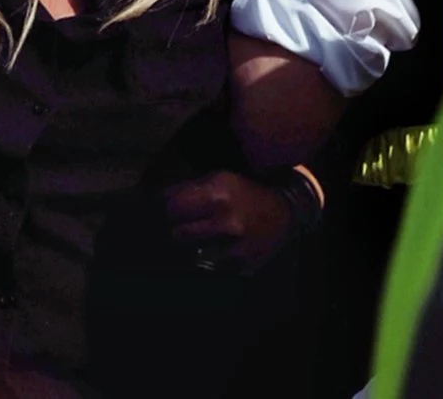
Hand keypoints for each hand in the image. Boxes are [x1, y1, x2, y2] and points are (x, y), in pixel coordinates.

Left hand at [164, 171, 295, 272]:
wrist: (283, 213)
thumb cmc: (246, 192)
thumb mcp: (219, 178)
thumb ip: (189, 188)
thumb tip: (160, 197)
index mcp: (217, 193)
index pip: (174, 206)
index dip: (166, 207)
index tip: (163, 207)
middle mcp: (225, 220)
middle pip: (179, 231)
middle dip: (174, 226)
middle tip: (176, 222)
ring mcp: (235, 245)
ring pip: (192, 251)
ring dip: (189, 243)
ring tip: (191, 235)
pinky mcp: (242, 264)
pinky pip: (212, 264)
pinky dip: (207, 257)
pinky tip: (210, 247)